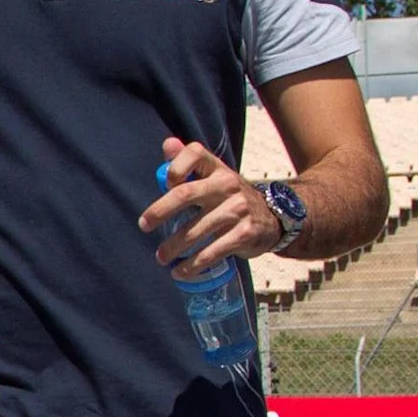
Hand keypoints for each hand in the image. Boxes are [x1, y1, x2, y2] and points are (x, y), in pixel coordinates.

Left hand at [139, 138, 281, 277]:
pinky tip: (180, 272)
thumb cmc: (230, 197)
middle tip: (143, 225)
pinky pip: (212, 252)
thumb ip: (189, 163)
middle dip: (159, 210)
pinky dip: (193, 265)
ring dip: (173, 247)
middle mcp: (227, 185)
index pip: (195, 152)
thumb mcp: (215, 177)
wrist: (273, 218)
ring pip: (195, 231)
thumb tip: (167, 144)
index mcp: (217, 169)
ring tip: (160, 258)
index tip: (166, 183)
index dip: (176, 166)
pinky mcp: (244, 234)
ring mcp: (237, 210)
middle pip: (185, 193)